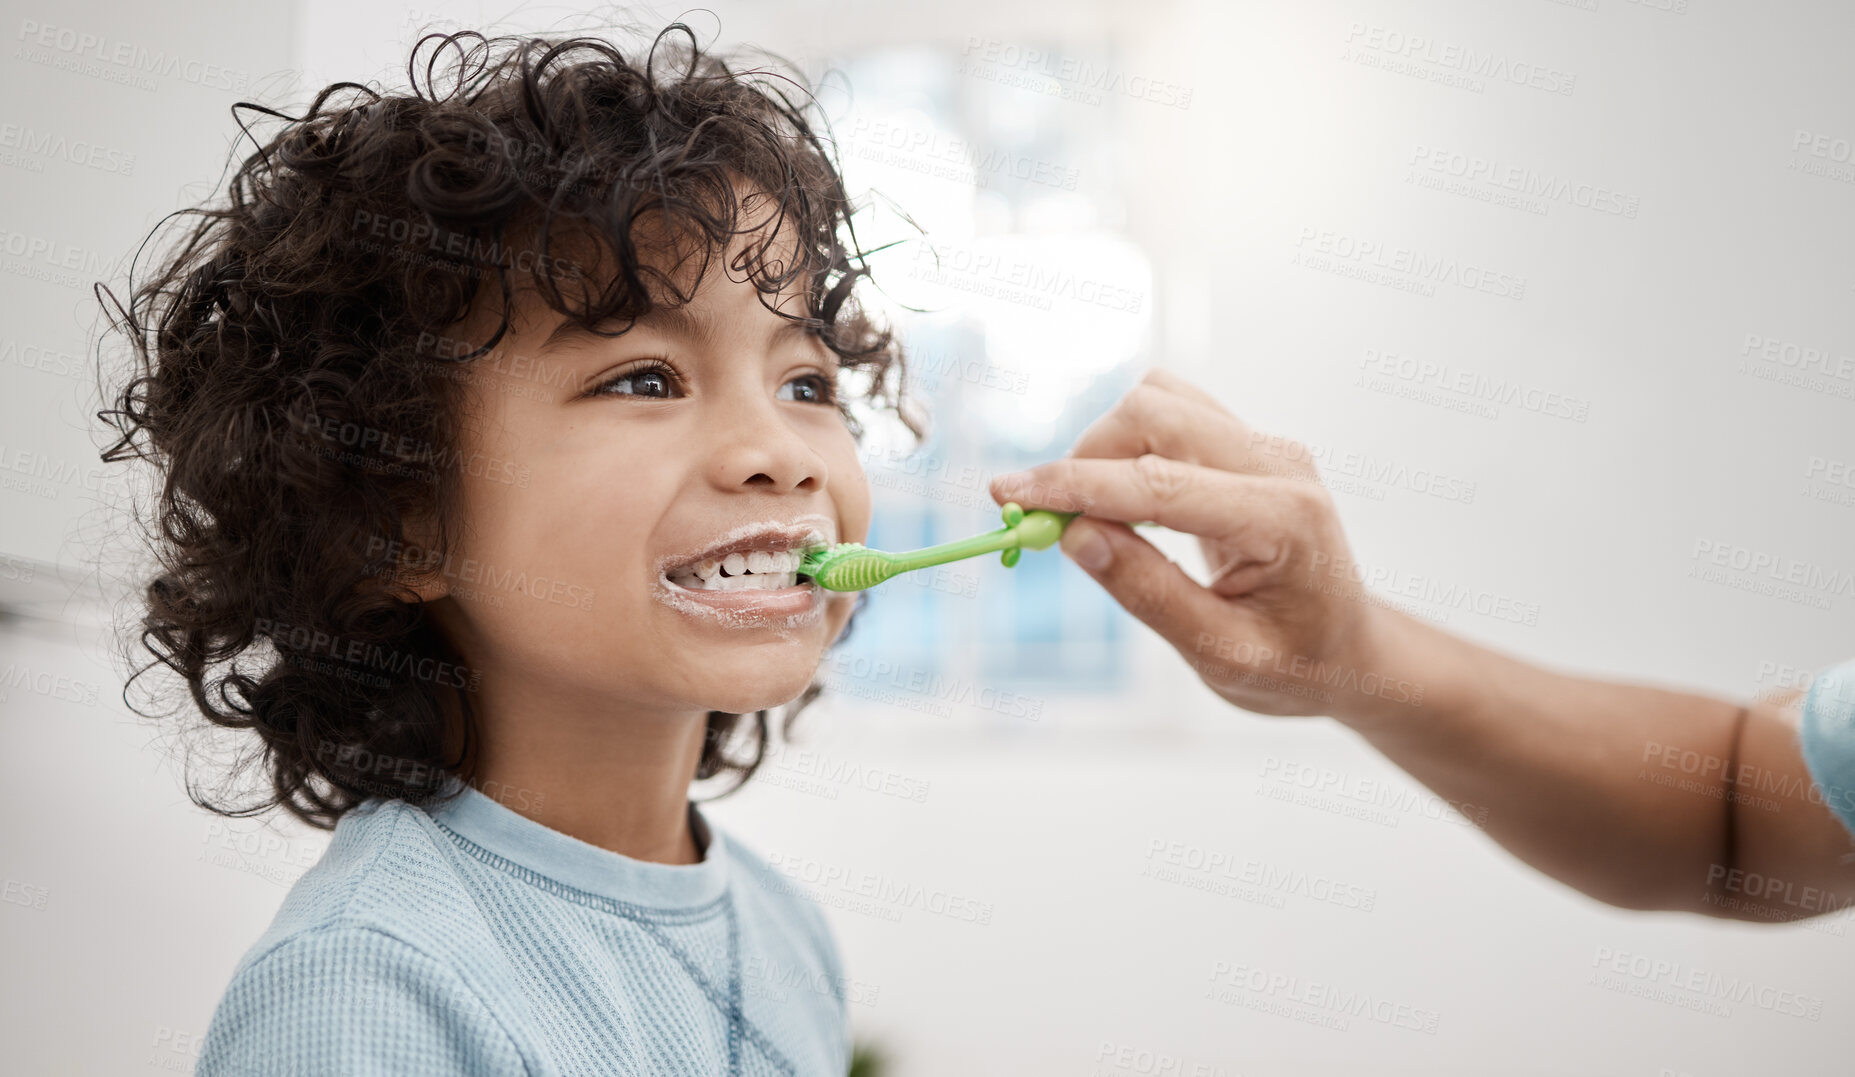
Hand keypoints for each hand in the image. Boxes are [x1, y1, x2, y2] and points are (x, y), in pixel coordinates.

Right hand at [989, 369, 1413, 721]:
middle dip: (1085, 460)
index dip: (1073, 487)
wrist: (1349, 649)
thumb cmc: (1295, 664)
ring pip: (1158, 402)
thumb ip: (1149, 594)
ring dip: (1105, 450)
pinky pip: (1171, 415)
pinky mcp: (1246, 444)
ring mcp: (1265, 447)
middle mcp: (1278, 465)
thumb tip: (1074, 537)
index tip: (1008, 495)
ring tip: (1092, 519)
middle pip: (1153, 413)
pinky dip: (1127, 449)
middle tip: (1047, 523)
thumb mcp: (1221, 655)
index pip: (1158, 484)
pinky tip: (1123, 504)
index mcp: (1283, 521)